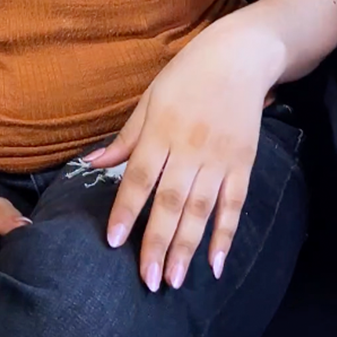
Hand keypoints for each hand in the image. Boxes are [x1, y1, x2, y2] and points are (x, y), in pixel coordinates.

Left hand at [83, 22, 276, 291]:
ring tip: (173, 280)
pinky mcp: (244, 163)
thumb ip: (126, 136)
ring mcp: (219, 157)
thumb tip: (93, 164)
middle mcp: (190, 147)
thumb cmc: (187, 75)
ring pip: (201, 209)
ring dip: (186, 246)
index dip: (126, 209)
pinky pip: (234, 205)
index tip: (112, 241)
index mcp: (162, 130)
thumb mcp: (150, 97)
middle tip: (146, 280)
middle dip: (157, 242)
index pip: (140, 177)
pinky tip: (215, 264)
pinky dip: (225, 235)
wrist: (239, 56)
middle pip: (171, 200)